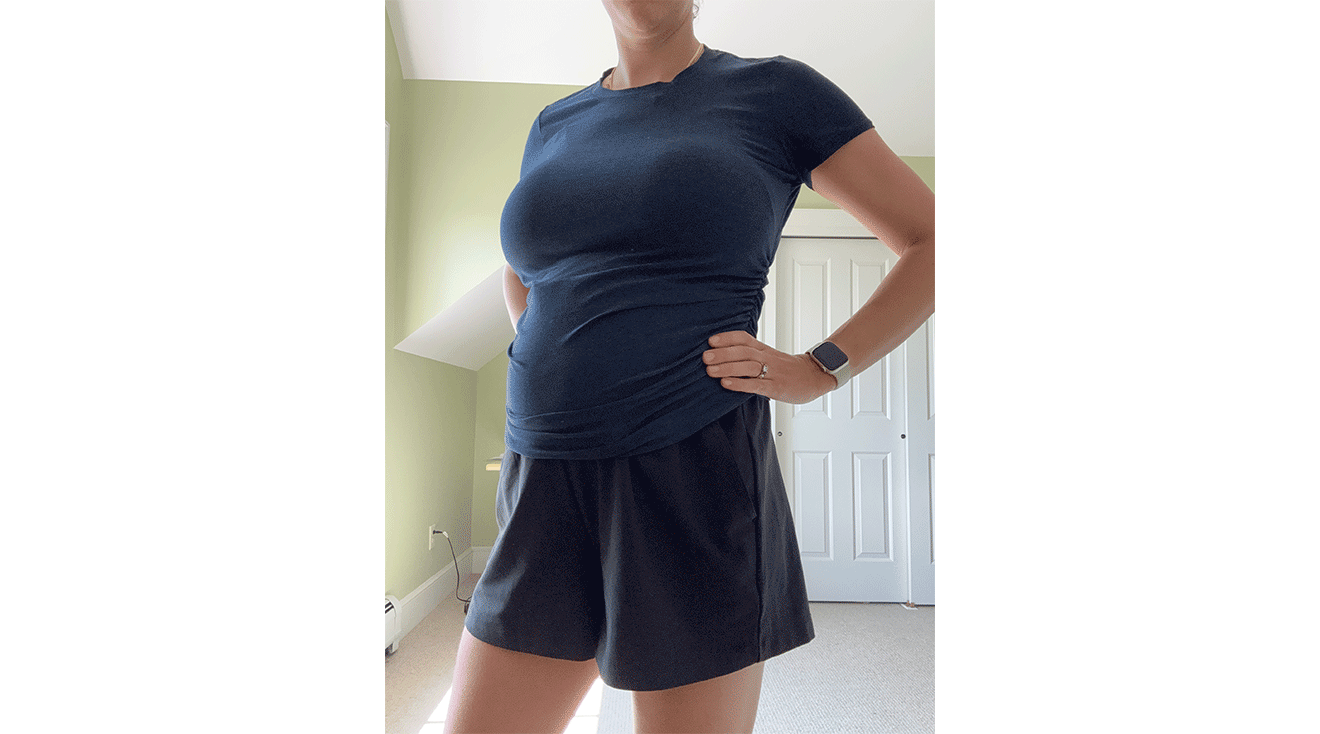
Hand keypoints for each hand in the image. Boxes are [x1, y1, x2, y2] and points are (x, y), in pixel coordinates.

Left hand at [703, 331, 836, 404]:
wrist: (815, 377)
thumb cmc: (789, 369)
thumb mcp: (771, 357)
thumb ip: (751, 356)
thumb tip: (724, 357)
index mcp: (764, 349)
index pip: (744, 338)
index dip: (727, 338)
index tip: (710, 340)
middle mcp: (767, 357)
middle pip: (743, 351)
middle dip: (722, 353)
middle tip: (704, 357)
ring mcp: (772, 372)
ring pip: (748, 366)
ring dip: (727, 367)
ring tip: (709, 370)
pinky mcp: (776, 387)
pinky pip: (756, 384)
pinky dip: (739, 383)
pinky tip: (726, 383)